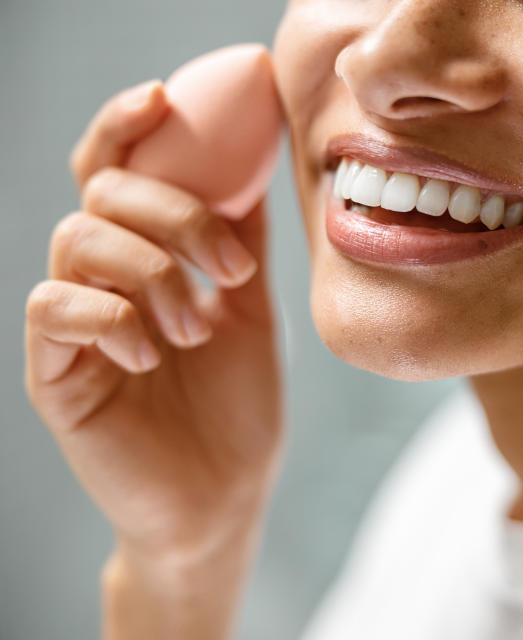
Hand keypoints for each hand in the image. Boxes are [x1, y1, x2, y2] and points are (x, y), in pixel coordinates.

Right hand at [24, 80, 284, 564]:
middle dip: (174, 214)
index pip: (117, 171)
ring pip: (77, 240)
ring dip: (153, 272)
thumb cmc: (235, 400)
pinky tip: (154, 352)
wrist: (226, 491)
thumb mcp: (250, 304)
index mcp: (144, 257)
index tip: (163, 98)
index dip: (126, 126)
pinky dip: (111, 315)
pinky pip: (54, 308)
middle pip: (102, 194)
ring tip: (197, 327)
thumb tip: (259, 155)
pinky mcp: (54, 374)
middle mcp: (100, 280)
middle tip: (230, 267)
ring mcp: (73, 325)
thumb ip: (241, 233)